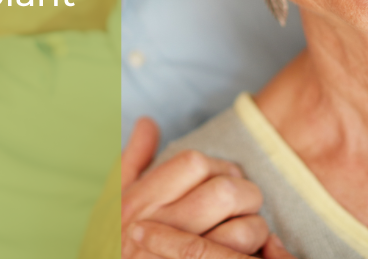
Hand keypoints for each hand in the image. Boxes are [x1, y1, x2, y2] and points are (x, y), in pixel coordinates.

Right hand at [121, 117, 295, 257]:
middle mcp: (159, 229)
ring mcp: (181, 257)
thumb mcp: (113, 202)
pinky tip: (242, 252)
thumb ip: (133, 160)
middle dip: (246, 193)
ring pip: (241, 231)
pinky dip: (253, 253)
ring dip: (254, 227)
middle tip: (244, 202)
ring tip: (247, 229)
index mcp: (139, 202)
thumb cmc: (114, 244)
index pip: (194, 163)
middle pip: (225, 193)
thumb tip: (147, 121)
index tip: (224, 178)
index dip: (220, 166)